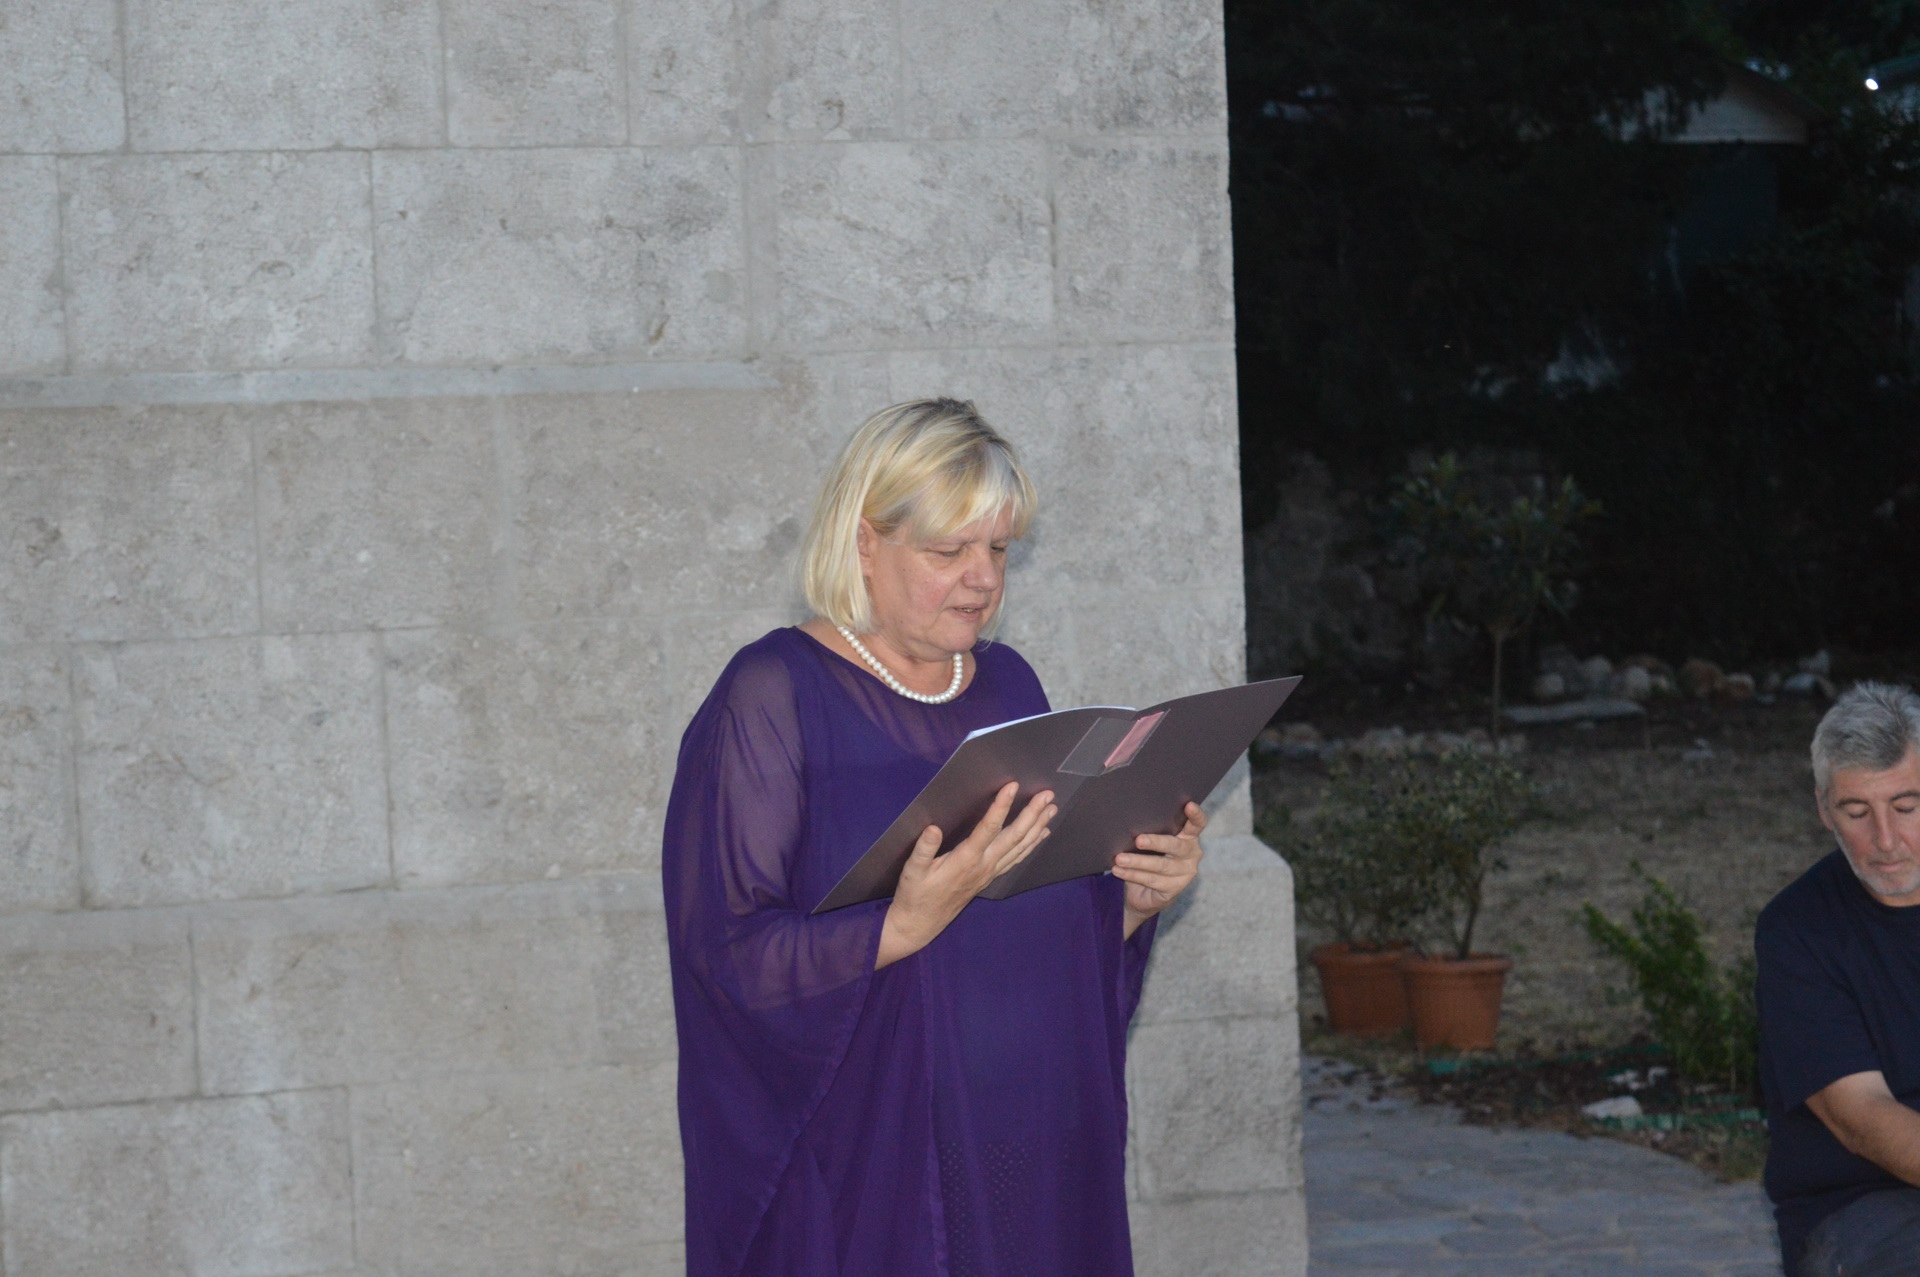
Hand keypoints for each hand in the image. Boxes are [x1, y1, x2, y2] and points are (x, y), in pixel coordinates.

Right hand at [876, 783, 1054, 967]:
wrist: (922, 923)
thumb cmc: (916, 894)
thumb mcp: (912, 870)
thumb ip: (924, 849)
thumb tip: (933, 828)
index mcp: (966, 859)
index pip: (989, 828)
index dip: (1001, 806)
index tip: (1012, 786)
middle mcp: (984, 865)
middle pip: (1014, 836)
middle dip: (1032, 814)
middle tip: (1047, 795)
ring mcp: (990, 872)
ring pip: (1020, 847)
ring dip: (1037, 827)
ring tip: (1052, 809)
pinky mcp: (990, 877)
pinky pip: (1017, 858)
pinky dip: (1031, 845)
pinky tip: (1041, 834)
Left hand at [1115, 802, 1205, 938]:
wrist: (1145, 892)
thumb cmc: (1148, 856)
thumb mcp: (1150, 843)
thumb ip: (1149, 830)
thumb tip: (1127, 820)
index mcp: (1189, 836)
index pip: (1197, 824)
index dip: (1196, 815)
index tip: (1189, 805)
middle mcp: (1191, 853)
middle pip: (1175, 845)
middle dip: (1155, 842)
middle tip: (1138, 840)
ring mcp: (1185, 873)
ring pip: (1160, 865)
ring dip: (1137, 861)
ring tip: (1119, 859)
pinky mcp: (1174, 889)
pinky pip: (1151, 880)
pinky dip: (1132, 874)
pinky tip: (1119, 870)